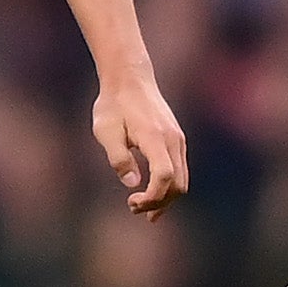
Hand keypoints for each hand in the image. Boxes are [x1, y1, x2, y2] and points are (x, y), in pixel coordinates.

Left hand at [92, 69, 190, 217]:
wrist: (130, 79)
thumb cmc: (113, 105)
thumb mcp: (105, 130)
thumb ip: (118, 157)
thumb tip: (131, 183)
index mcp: (155, 137)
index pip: (164, 176)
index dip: (152, 196)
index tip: (132, 202)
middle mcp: (173, 140)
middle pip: (178, 184)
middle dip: (158, 203)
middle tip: (132, 207)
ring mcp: (178, 140)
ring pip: (181, 180)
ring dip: (165, 198)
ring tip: (140, 206)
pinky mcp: (176, 140)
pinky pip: (179, 170)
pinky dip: (169, 187)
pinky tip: (152, 195)